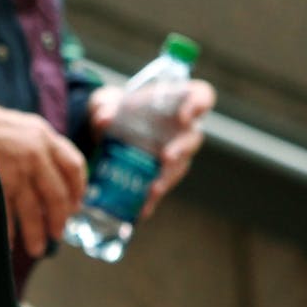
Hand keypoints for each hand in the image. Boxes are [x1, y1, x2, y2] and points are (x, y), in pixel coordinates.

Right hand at [0, 102, 86, 256]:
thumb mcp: (25, 126)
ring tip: (37, 249)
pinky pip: (7, 215)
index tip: (75, 205)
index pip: (74, 166)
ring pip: (33, 211)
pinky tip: (9, 244)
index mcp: (45, 137)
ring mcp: (15, 172)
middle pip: (57, 195)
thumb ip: (43, 145)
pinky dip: (8, 233)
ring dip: (36, 234)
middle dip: (59, 219)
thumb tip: (57, 175)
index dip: (78, 189)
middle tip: (57, 234)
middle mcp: (35, 155)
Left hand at [87, 79, 215, 218]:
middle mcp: (182, 129)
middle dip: (182, 149)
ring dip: (168, 178)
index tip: (185, 115)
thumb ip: (105, 105)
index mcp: (178, 102)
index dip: (200, 105)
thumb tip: (104, 118)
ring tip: (154, 190)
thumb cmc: (120, 108)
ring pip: (179, 167)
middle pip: (192, 138)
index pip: (203, 96)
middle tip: (167, 158)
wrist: (110, 130)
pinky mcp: (161, 174)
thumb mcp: (108, 101)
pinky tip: (142, 210)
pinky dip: (152, 200)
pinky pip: (162, 187)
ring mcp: (174, 153)